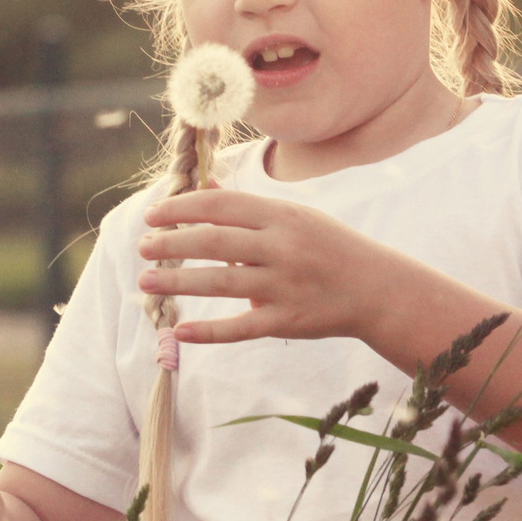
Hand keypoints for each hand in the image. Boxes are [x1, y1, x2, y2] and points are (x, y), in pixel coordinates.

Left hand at [135, 189, 391, 344]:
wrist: (379, 290)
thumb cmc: (331, 249)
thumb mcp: (297, 218)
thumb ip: (250, 209)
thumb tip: (207, 187)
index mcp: (283, 216)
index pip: (222, 206)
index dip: (182, 208)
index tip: (153, 214)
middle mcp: (283, 248)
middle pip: (216, 242)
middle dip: (172, 243)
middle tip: (142, 246)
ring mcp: (285, 286)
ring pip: (222, 283)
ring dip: (179, 282)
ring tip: (145, 283)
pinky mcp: (288, 321)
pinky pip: (242, 327)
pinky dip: (210, 332)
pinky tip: (180, 332)